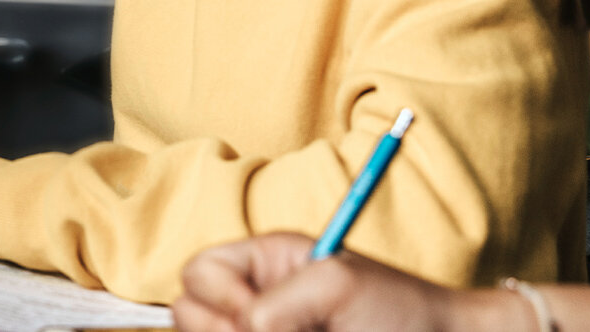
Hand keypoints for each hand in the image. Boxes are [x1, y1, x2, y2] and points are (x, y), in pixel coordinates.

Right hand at [172, 233, 460, 331]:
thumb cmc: (401, 310)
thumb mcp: (335, 286)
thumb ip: (275, 306)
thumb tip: (243, 330)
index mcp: (262, 264)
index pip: (198, 273)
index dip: (221, 297)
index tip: (257, 315)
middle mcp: (253, 302)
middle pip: (188, 315)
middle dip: (227, 328)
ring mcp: (262, 331)